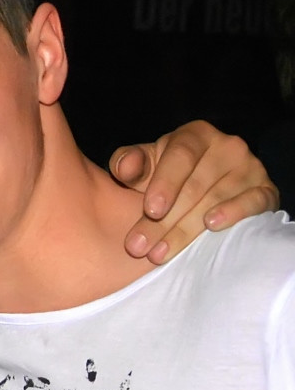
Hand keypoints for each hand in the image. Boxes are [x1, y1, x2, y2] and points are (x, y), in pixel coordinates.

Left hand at [112, 121, 278, 263]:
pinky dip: (234, 213)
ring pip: (216, 200)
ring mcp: (250, 168)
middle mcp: (227, 146)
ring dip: (186, 230)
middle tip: (139, 247)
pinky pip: (253, 202)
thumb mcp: (145, 167)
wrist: (203, 189)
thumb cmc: (166, 177)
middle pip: (195, 186)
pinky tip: (212, 226)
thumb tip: (125, 167)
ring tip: (159, 253)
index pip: (181, 155)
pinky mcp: (265, 190)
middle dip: (163, 221)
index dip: (165, 183)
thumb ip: (129, 164)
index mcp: (195, 136)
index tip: (150, 210)